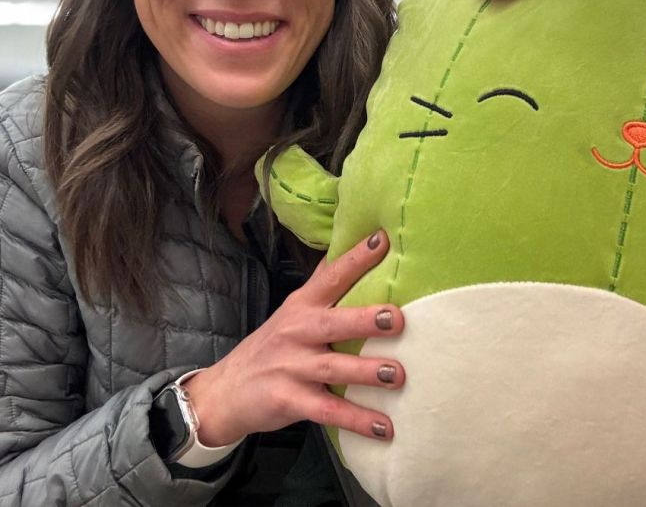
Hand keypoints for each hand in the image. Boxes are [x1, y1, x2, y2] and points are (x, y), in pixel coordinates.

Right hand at [183, 230, 403, 444]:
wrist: (225, 391)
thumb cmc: (273, 345)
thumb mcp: (293, 309)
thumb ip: (324, 283)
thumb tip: (358, 247)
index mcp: (302, 305)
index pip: (331, 276)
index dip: (356, 258)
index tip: (383, 240)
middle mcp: (297, 332)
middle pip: (333, 323)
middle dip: (364, 320)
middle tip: (396, 319)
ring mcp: (292, 368)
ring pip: (333, 368)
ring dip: (366, 372)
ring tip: (398, 375)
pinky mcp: (290, 401)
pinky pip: (328, 411)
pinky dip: (356, 420)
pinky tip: (385, 428)